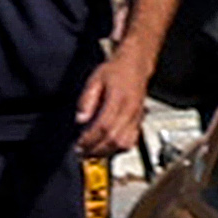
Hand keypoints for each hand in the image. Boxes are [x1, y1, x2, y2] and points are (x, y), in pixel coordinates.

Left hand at [75, 44, 149, 163]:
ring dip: (108, 152)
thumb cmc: (116, 70)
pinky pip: (132, 141)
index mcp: (118, 100)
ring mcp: (136, 117)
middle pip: (113, 139)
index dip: (90, 139)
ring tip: (93, 153)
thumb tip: (81, 119)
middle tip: (82, 153)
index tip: (78, 145)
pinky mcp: (139, 121)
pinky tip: (108, 148)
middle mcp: (130, 111)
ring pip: (124, 144)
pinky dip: (119, 149)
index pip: (103, 126)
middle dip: (96, 149)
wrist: (136, 64)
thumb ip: (86, 100)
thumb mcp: (95, 79)